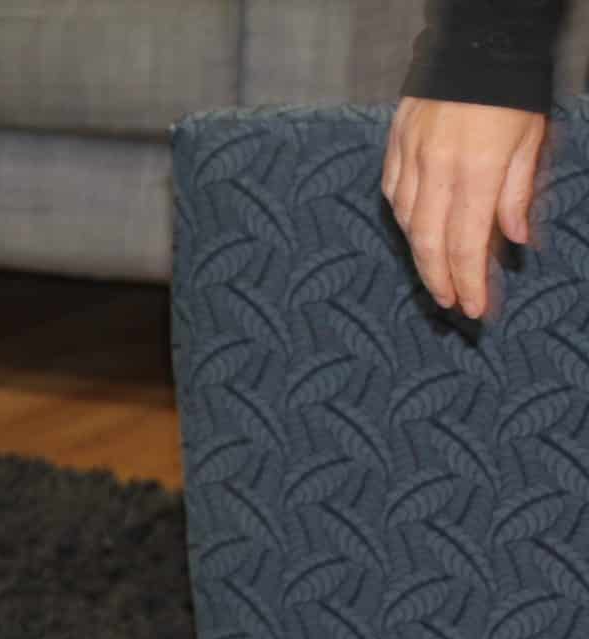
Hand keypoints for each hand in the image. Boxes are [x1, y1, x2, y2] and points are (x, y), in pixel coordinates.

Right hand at [382, 97, 547, 318]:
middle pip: (429, 241)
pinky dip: (404, 219)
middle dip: (439, 278)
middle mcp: (437, 168)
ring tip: (435, 274)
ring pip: (407, 222)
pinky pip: (393, 194)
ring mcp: (410, 157)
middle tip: (449, 303)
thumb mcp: (531, 139)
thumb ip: (518, 192)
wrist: (476, 43)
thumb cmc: (512, 91)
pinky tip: (415, 231)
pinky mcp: (394, 146)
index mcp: (477, 169)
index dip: (468, 281)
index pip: (467, 242)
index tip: (472, 308)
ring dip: (421, 254)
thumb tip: (515, 239)